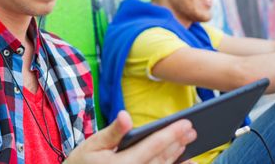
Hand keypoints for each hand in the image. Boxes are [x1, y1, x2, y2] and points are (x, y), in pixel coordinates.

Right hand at [66, 111, 196, 163]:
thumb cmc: (82, 162)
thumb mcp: (93, 144)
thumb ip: (113, 131)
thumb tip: (126, 116)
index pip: (152, 147)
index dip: (170, 134)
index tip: (186, 123)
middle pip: (161, 159)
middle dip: (178, 143)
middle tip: (191, 129)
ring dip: (178, 157)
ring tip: (189, 143)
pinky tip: (185, 162)